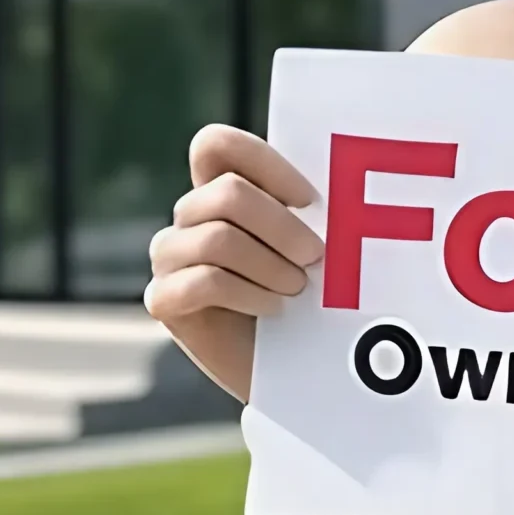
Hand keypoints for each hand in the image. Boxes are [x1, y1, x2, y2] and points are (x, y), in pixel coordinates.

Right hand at [144, 125, 324, 400]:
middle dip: (282, 226)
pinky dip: (249, 294)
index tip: (310, 200)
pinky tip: (273, 309)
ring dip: (270, 266)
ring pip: (217, 239)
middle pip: (226, 193)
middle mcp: (188, 218)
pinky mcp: (163, 300)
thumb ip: (314, 214)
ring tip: (297, 289)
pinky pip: (203, 282)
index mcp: (219, 189)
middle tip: (316, 257)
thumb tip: (350, 189)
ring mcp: (170, 257)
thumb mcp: (317, 248)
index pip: (214, 144)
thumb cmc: (312, 298)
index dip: (263, 162)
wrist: (293, 370)